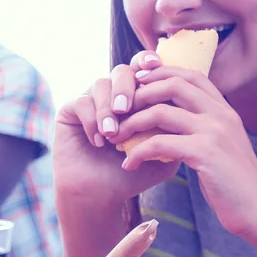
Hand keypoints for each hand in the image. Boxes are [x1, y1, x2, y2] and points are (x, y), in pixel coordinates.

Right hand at [53, 50, 176, 204]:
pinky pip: (81, 103)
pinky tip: (99, 141)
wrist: (101, 195)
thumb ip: (175, 127)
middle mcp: (111, 96)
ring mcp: (89, 102)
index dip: (146, 61)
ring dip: (108, 108)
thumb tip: (188, 100)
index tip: (154, 65)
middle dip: (126, 86)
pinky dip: (92, 120)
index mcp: (135, 98)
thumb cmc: (132, 174)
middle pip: (121, 71)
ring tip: (113, 133)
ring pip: (99, 84)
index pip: (142, 70)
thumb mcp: (162, 151)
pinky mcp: (69, 112)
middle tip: (127, 108)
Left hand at [109, 64, 256, 237]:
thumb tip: (173, 120)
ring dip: (131, 123)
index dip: (161, 73)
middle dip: (140, 93)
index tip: (137, 82)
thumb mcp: (220, 146)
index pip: (191, 75)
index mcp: (225, 110)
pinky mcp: (205, 152)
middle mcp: (221, 114)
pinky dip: (138, 152)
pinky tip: (129, 164)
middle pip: (173, 84)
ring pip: (161, 112)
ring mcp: (215, 131)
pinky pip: (159, 143)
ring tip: (116, 137)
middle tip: (118, 110)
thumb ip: (202, 128)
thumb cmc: (233, 184)